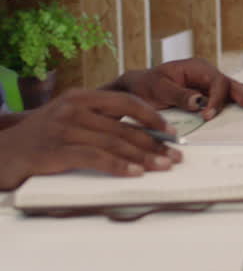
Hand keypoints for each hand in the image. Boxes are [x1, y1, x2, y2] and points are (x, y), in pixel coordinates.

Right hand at [0, 89, 182, 188]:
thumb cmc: (38, 139)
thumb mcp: (68, 120)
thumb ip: (98, 122)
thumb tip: (140, 134)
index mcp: (80, 97)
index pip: (126, 102)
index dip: (152, 117)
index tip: (171, 132)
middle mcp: (73, 108)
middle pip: (124, 127)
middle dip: (154, 143)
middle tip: (175, 156)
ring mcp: (63, 128)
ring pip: (114, 142)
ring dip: (143, 157)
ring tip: (163, 166)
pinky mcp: (55, 150)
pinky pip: (95, 158)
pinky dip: (118, 166)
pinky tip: (134, 173)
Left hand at [107, 58, 242, 120]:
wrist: (136, 88)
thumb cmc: (145, 86)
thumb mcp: (157, 89)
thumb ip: (179, 95)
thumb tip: (199, 101)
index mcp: (196, 67)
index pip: (216, 82)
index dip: (216, 99)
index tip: (207, 115)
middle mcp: (207, 73)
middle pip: (233, 84)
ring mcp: (210, 83)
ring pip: (237, 88)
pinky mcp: (210, 94)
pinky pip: (231, 96)